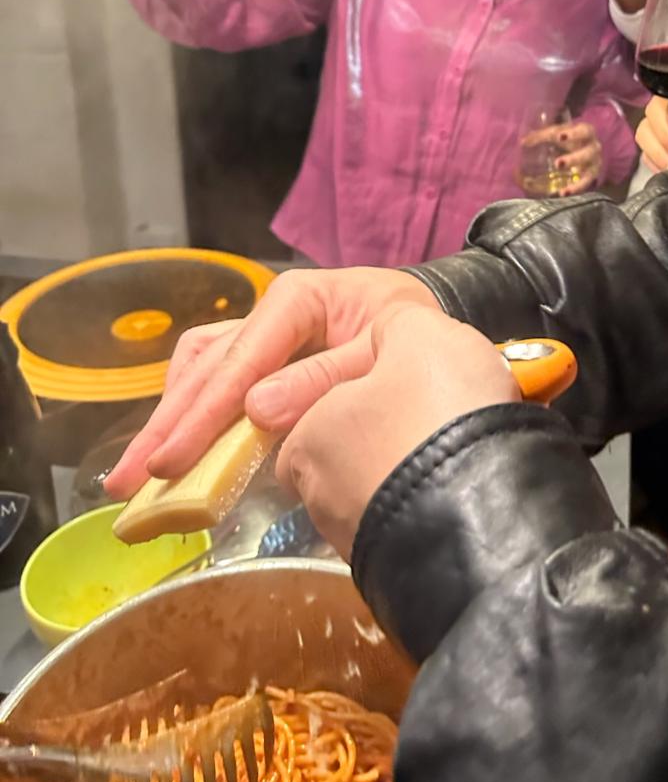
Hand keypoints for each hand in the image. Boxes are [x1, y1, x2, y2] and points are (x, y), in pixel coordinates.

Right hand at [103, 267, 439, 497]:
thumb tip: (258, 411)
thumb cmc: (413, 331)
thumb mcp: (389, 346)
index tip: (170, 461)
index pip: (244, 358)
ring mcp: (261, 339)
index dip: (205, 413)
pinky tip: (173, 453)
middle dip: (167, 426)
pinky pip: (214, 384)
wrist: (427, 325)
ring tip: (136, 477)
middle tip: (127, 481)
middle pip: (206, 367)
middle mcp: (269, 315)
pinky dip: (192, 419)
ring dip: (168, 422)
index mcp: (299, 299)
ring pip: (199, 371)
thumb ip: (328, 377)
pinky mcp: (262, 365)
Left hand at [275, 306, 520, 557]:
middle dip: (371, 441)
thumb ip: (389, 328)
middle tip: (423, 419)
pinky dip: (418, 508)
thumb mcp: (420, 336)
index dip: (348, 396)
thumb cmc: (440, 413)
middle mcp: (318, 496)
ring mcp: (353, 540)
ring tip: (447, 455)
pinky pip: (398, 527)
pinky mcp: (392, 572)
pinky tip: (454, 491)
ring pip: (369, 493)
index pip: (304, 416)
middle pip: (338, 457)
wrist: (493, 511)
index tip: (396, 389)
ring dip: (396, 476)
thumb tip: (384, 335)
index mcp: (307, 437)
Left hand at [519, 119, 601, 194]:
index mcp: (586, 132)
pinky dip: (576, 189)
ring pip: (590, 172)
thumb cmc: (567, 138)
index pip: (584, 130)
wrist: (580, 147)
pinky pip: (586, 184)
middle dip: (574, 158)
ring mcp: (595, 163)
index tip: (559, 137)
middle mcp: (594, 147)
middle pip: (589, 152)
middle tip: (558, 164)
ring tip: (563, 190)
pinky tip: (564, 193)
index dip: (574, 134)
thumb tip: (523, 142)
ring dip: (577, 182)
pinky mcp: (592, 176)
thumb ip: (541, 136)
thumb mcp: (556, 133)